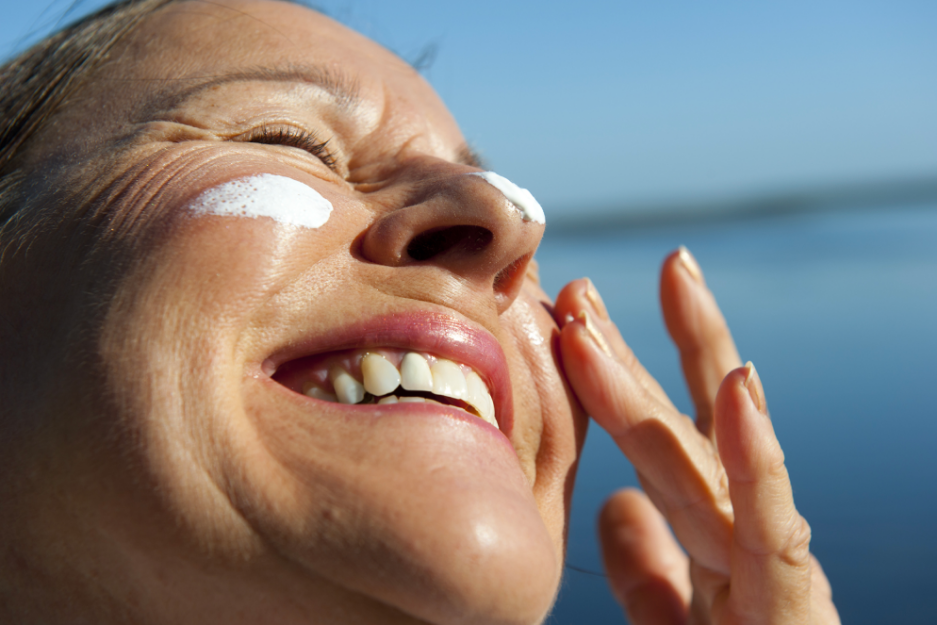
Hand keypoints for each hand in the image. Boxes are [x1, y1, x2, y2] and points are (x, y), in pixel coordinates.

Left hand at [553, 248, 839, 624]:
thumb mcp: (675, 622)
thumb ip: (651, 568)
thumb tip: (616, 505)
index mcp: (709, 532)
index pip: (657, 438)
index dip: (617, 376)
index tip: (572, 319)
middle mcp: (739, 531)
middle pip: (682, 423)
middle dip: (637, 349)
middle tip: (587, 282)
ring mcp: (769, 557)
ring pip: (717, 451)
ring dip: (695, 363)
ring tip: (676, 281)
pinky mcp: (795, 598)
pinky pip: (771, 520)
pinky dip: (756, 454)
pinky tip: (739, 389)